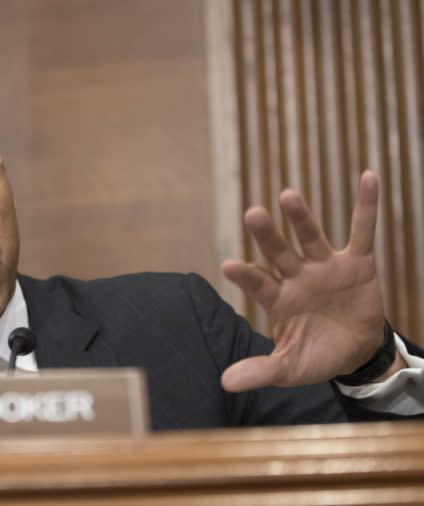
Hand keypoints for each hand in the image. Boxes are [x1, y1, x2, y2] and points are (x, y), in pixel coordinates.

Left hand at [221, 171, 386, 391]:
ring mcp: (325, 267)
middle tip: (252, 213)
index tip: (229, 265)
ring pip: (310, 237)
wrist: (354, 352)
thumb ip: (261, 371)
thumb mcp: (289, 368)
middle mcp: (296, 276)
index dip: (245, 275)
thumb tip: (225, 383)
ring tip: (287, 195)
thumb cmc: (315, 355)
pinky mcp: (357, 263)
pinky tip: (367, 177)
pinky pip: (362, 231)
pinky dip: (366, 206)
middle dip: (267, 235)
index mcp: (277, 299)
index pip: (258, 283)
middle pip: (278, 252)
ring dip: (301, 218)